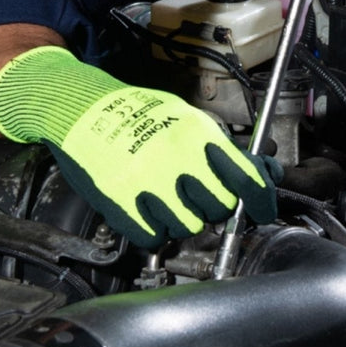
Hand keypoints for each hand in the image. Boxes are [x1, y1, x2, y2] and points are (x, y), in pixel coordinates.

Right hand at [0, 46, 281, 248]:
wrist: (82, 109)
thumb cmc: (137, 111)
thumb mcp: (187, 117)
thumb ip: (224, 147)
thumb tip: (263, 170)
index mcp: (196, 135)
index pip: (246, 178)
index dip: (262, 200)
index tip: (263, 210)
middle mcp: (176, 160)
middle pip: (219, 208)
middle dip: (215, 206)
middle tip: (200, 195)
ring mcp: (147, 183)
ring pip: (187, 227)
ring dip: (182, 219)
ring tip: (167, 198)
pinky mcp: (120, 203)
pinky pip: (151, 237)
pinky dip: (153, 230)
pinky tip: (148, 210)